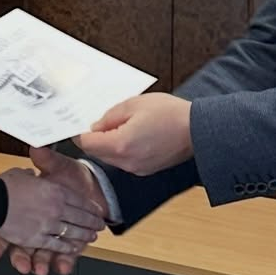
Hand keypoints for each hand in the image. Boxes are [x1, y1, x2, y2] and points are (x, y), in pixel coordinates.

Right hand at [0, 148, 107, 274]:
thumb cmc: (6, 184)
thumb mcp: (25, 169)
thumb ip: (37, 165)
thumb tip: (39, 153)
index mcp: (54, 190)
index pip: (78, 200)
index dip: (89, 206)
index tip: (97, 210)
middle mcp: (55, 208)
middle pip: (80, 217)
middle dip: (92, 222)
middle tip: (99, 225)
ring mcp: (48, 225)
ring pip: (72, 232)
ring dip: (83, 235)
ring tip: (90, 237)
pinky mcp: (38, 239)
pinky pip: (56, 245)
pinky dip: (66, 248)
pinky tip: (73, 248)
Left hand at [78, 92, 193, 174]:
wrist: (198, 130)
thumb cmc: (171, 115)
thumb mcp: (134, 104)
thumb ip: (110, 116)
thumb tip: (97, 125)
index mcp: (120, 144)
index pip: (87, 143)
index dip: (79, 133)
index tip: (77, 126)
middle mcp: (127, 162)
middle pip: (97, 153)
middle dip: (95, 138)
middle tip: (100, 122)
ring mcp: (137, 168)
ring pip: (111, 158)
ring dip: (109, 144)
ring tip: (123, 125)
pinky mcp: (146, 170)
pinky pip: (125, 161)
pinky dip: (123, 150)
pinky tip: (133, 135)